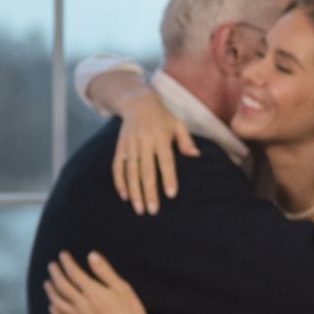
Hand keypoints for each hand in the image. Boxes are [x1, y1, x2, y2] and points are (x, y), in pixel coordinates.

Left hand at [45, 248, 159, 313]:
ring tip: (47, 283)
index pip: (74, 273)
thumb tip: (91, 255)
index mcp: (92, 292)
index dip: (67, 262)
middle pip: (62, 286)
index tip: (63, 255)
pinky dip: (54, 313)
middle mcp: (82, 304)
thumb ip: (105, 271)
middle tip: (52, 265)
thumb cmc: (131, 312)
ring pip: (58, 303)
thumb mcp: (122, 287)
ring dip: (50, 292)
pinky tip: (52, 308)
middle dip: (55, 274)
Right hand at [112, 89, 198, 214]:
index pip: (166, 161)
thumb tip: (196, 156)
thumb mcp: (178, 125)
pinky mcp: (119, 147)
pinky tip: (124, 196)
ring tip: (139, 209)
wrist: (137, 103)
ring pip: (131, 172)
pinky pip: (117, 166)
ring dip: (134, 191)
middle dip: (149, 192)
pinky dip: (119, 182)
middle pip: (146, 170)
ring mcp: (130, 144)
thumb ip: (186, 141)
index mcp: (161, 137)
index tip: (171, 195)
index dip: (169, 178)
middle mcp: (144, 142)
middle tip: (152, 211)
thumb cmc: (163, 118)